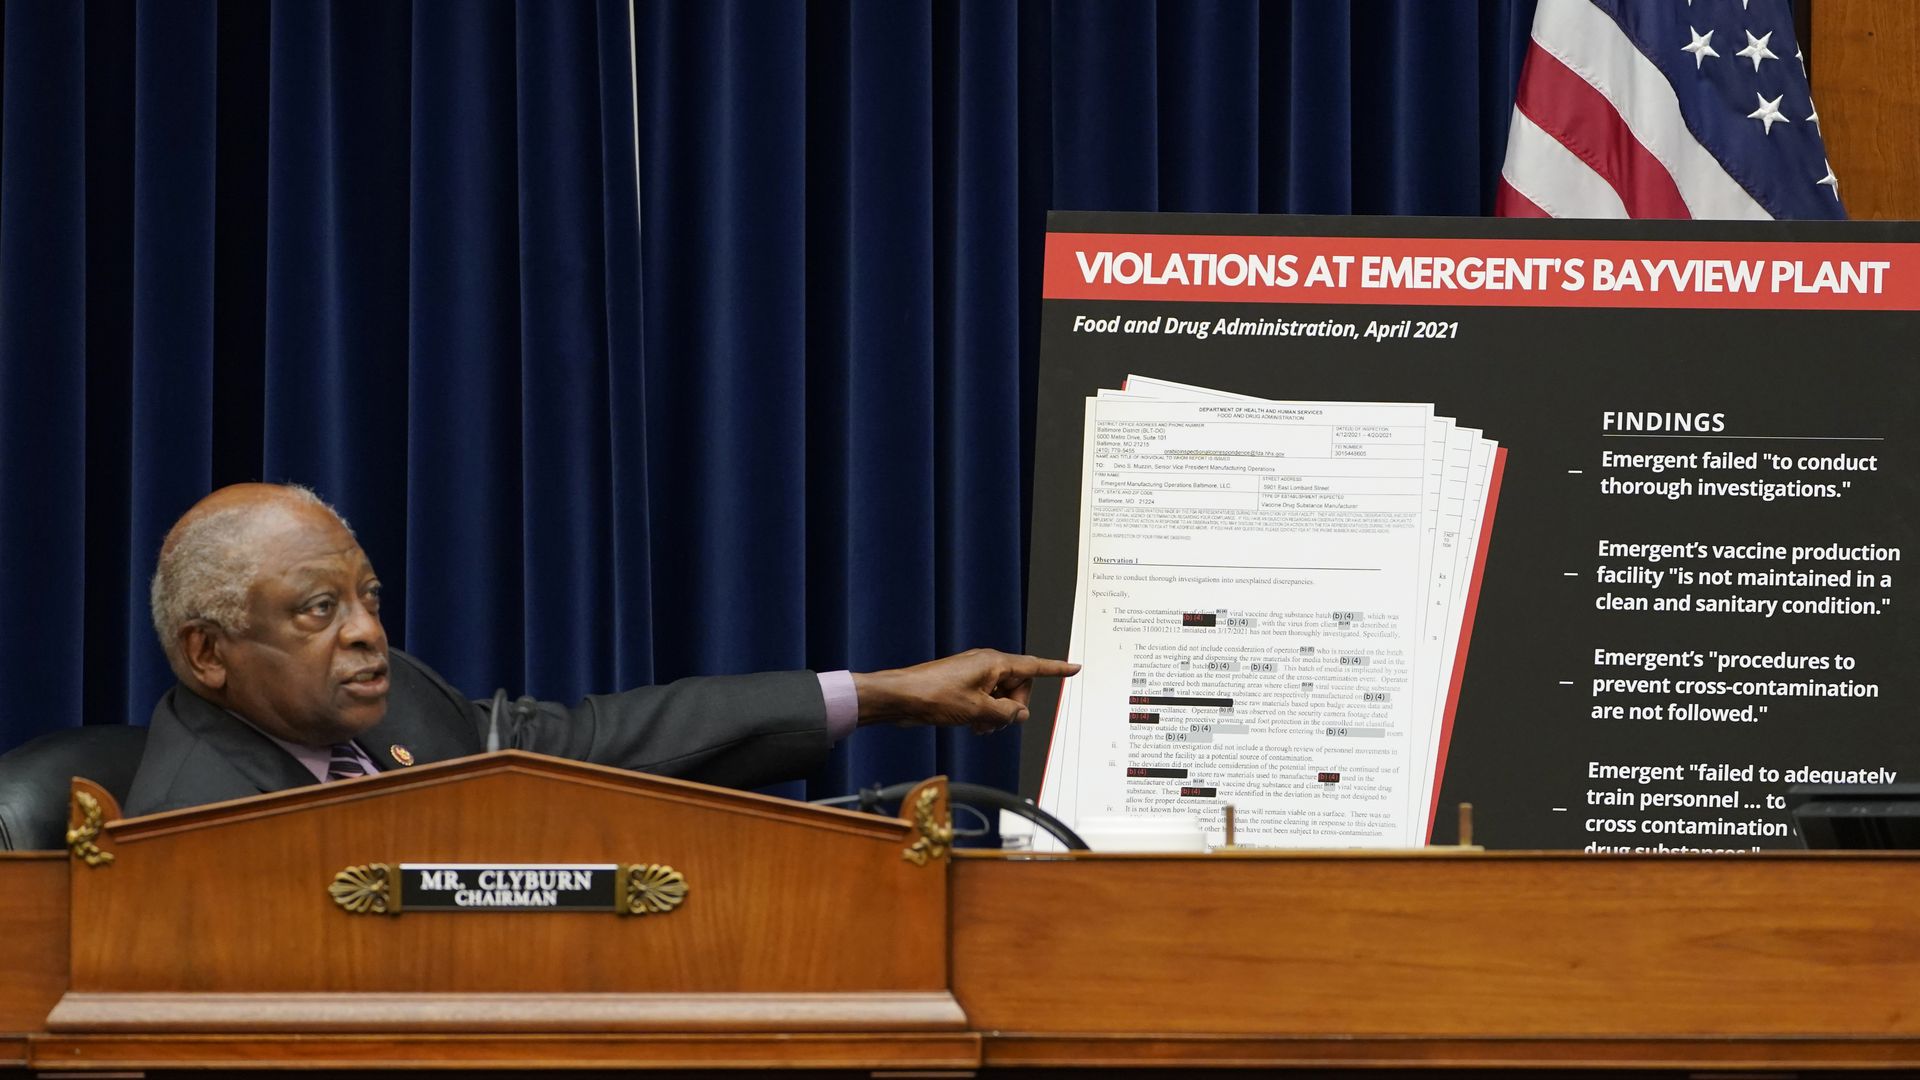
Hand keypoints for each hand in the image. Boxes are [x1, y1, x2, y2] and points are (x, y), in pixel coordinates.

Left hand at [852, 649, 1080, 733]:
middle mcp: (987, 664)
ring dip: (997, 714)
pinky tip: (973, 725)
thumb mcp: (979, 711)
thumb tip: (1020, 714)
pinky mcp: (964, 685)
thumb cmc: (935, 696)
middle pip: (1019, 687)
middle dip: (1014, 707)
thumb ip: (1007, 714)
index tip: (1075, 668)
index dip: (1056, 669)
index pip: (1034, 666)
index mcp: (994, 663)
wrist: (902, 697)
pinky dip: (986, 713)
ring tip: (980, 727)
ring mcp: (975, 674)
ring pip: (1002, 696)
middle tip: (996, 722)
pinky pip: (987, 699)